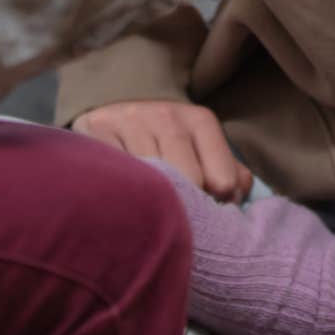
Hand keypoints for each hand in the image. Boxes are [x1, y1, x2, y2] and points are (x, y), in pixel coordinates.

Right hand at [73, 100, 251, 202]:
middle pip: (187, 179)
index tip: (210, 213)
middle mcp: (166, 115)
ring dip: (153, 205)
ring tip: (151, 217)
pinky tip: (125, 201)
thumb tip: (236, 200)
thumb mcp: (204, 149)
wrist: (115, 112)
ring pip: (151, 179)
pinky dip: (122, 193)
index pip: (222, 178)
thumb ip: (231, 174)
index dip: (218, 204)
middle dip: (187, 207)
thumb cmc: (169, 142)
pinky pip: (115, 174)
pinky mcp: (97, 130)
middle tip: (180, 222)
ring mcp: (130, 121)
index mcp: (200, 120)